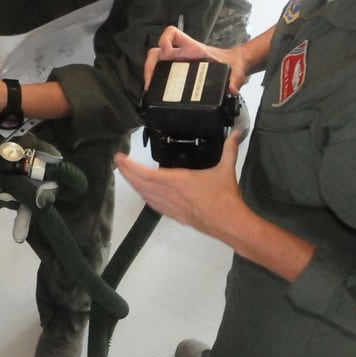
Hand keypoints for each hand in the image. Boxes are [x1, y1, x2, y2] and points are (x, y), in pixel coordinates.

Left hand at [114, 129, 246, 238]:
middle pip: (140, 184)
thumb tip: (237, 132)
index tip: (120, 157)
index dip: (130, 166)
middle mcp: (170, 194)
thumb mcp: (226, 169)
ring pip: (146, 196)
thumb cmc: (226, 199)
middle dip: (127, 173)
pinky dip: (145, 198)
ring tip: (126, 175)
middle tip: (118, 163)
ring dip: (134, 185)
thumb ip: (230, 148)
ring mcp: (172, 207)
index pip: (147, 173)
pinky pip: (155, 206)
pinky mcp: (176, 216)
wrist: (230, 224)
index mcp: (178, 181)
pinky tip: (144, 194)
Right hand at [144, 25, 249, 94]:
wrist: (234, 66)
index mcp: (193, 48)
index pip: (173, 33)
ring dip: (150, 72)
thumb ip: (236, 80)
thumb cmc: (231, 63)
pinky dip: (156, 79)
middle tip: (151, 78)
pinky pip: (162, 72)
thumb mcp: (235, 71)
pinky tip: (156, 90)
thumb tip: (233, 90)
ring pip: (157, 62)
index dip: (165, 39)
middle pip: (157, 51)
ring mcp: (179, 63)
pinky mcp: (179, 73)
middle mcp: (182, 54)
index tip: (167, 52)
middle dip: (150, 63)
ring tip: (150, 87)